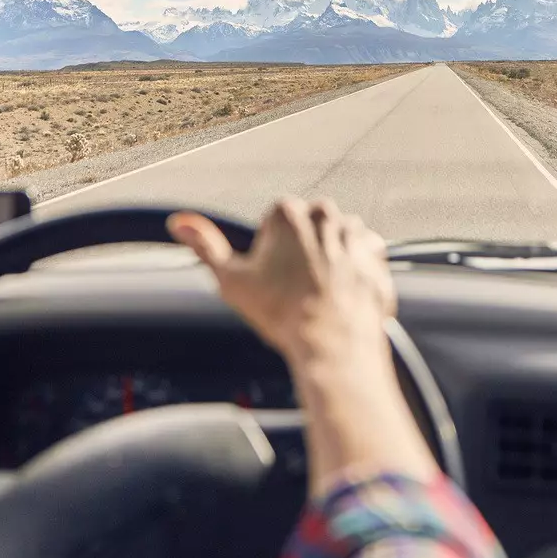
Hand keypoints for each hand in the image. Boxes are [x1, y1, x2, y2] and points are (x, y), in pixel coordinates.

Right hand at [171, 199, 437, 492]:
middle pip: (305, 230)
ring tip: (316, 299)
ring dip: (328, 262)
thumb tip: (178, 221)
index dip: (267, 255)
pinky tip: (340, 300)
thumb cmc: (281, 313)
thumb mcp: (231, 281)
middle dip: (299, 253)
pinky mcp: (378, 259)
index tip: (270, 281)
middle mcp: (326, 215)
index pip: (272, 224)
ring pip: (335, 242)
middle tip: (292, 291)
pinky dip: (354, 276)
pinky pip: (363, 260)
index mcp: (288, 212)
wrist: (333, 345)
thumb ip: (205, 246)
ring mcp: (356, 236)